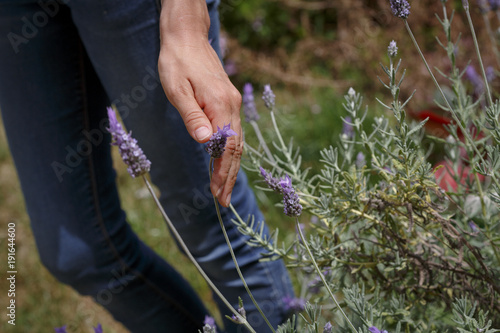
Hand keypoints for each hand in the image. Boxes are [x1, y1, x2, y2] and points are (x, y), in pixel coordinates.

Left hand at [158, 0, 242, 206]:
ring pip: (236, 142)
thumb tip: (205, 143)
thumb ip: (192, 116)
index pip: (226, 147)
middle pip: (236, 149)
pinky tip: (224, 162)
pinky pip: (233, 133)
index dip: (222, 172)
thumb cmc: (176, 62)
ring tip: (223, 189)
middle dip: (229, 176)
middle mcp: (231, 106)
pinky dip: (230, 152)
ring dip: (230, 167)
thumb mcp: (176, 89)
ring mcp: (231, 104)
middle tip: (224, 202)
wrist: (187, 37)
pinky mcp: (226, 101)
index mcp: (220, 105)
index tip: (217, 193)